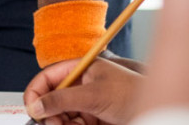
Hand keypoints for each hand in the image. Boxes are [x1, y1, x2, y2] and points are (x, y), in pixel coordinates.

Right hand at [24, 57, 143, 124]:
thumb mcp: (93, 96)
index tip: (31, 109)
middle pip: (51, 99)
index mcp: (80, 70)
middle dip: (50, 113)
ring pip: (61, 115)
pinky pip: (73, 124)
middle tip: (53, 124)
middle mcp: (81, 85)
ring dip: (61, 123)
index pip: (47, 77)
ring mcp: (87, 102)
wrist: (156, 111)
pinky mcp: (93, 118)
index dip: (36, 92)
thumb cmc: (133, 94)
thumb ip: (62, 100)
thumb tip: (35, 106)